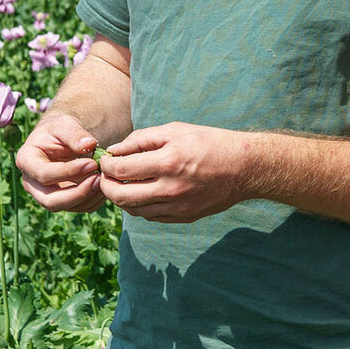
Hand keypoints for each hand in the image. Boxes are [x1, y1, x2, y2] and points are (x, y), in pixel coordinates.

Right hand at [16, 112, 105, 212]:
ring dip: (88, 197)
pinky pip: (77, 208)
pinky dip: (93, 200)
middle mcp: (31, 182)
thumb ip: (75, 133)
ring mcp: (44, 194)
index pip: (43, 174)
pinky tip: (103, 184)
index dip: (68, 172)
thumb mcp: (65, 124)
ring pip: (65, 207)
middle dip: (77, 193)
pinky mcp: (61, 201)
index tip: (91, 163)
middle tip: (99, 179)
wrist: (62, 139)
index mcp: (26, 160)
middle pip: (50, 200)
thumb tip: (89, 144)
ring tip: (104, 179)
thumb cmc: (60, 130)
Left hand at [96, 122, 257, 222]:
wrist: (243, 168)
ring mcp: (177, 207)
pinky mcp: (184, 217)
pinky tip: (142, 193)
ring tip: (122, 184)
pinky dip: (139, 207)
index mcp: (168, 162)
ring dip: (121, 198)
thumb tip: (114, 151)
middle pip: (121, 196)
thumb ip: (141, 139)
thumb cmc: (208, 143)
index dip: (106, 165)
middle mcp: (171, 189)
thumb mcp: (175, 130)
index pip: (121, 170)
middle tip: (106, 176)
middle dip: (106, 186)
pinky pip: (151, 217)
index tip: (106, 160)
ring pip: (134, 210)